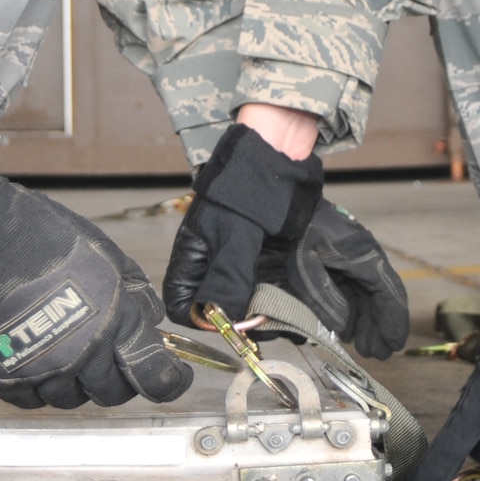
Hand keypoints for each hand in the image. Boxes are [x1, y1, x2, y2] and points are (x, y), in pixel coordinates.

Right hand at [0, 160, 190, 409]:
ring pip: (74, 398)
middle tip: (114, 357)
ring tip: (72, 351)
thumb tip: (152, 320)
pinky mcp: (9, 378)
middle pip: (113, 392)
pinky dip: (42, 386)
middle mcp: (85, 355)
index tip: (174, 379)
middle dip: (120, 378)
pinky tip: (41, 359)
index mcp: (117, 322)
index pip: (154, 374)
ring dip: (79, 382)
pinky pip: (35, 400)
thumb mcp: (107, 257)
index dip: (170, 382)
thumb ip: (134, 294)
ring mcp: (45, 371)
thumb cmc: (48, 239)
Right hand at [163, 122, 322, 327]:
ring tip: (286, 314)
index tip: (229, 324)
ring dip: (265, 312)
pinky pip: (270, 289)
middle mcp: (215, 265)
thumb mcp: (234, 235)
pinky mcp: (267, 260)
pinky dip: (282, 300)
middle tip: (263, 321)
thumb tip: (219, 318)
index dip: (200, 319)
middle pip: (217, 307)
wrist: (279, 156)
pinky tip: (297, 303)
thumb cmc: (246, 186)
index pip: (181, 303)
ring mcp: (242, 263)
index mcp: (193, 257)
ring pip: (246, 302)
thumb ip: (227, 277)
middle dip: (239, 320)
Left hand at [270, 200, 409, 359]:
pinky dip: (355, 309)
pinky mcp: (341, 258)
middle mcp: (365, 257)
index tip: (394, 345)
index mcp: (364, 257)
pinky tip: (347, 326)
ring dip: (368, 321)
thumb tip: (342, 327)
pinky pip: (355, 288)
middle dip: (380, 326)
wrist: (284, 203)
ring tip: (363, 345)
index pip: (387, 293)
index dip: (392, 321)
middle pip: (380, 297)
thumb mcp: (305, 265)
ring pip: (368, 294)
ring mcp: (354, 257)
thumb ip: (324, 297)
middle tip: (376, 354)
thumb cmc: (295, 232)